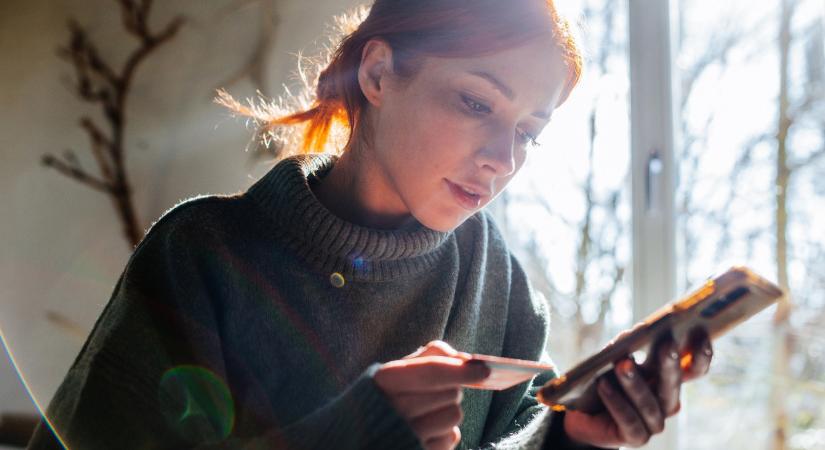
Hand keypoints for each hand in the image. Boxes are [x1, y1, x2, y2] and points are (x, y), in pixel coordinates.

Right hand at [374, 341, 488, 449]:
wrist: (359, 438)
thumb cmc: (386, 398)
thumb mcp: (397, 372)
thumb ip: (429, 357)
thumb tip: (464, 358)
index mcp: (384, 380)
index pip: (431, 371)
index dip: (461, 369)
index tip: (485, 370)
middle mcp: (393, 410)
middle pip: (450, 393)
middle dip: (452, 389)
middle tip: (435, 393)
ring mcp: (406, 436)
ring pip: (455, 415)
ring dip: (450, 411)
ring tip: (429, 413)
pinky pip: (451, 438)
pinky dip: (445, 433)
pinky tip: (427, 432)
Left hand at [562, 327, 712, 447]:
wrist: (581, 413)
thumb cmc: (604, 379)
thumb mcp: (615, 358)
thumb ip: (627, 345)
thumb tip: (636, 332)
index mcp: (669, 381)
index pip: (693, 370)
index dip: (701, 355)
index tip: (702, 334)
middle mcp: (667, 403)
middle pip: (673, 384)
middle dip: (670, 364)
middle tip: (667, 345)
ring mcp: (653, 423)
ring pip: (649, 403)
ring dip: (635, 383)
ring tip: (622, 364)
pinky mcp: (636, 438)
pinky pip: (629, 420)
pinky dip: (616, 402)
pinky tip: (603, 386)